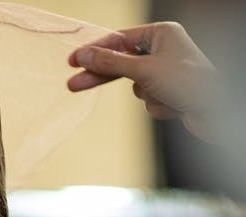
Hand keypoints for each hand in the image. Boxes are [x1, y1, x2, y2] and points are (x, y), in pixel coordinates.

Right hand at [67, 22, 221, 142]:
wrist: (215, 110)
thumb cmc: (189, 82)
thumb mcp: (144, 70)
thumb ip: (111, 63)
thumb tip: (86, 56)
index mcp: (161, 33)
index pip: (119, 40)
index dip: (95, 51)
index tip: (74, 61)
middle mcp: (163, 50)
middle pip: (122, 63)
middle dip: (103, 76)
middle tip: (75, 84)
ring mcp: (165, 73)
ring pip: (136, 87)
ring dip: (147, 95)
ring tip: (165, 94)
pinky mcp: (168, 93)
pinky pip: (148, 101)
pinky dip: (157, 106)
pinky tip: (173, 104)